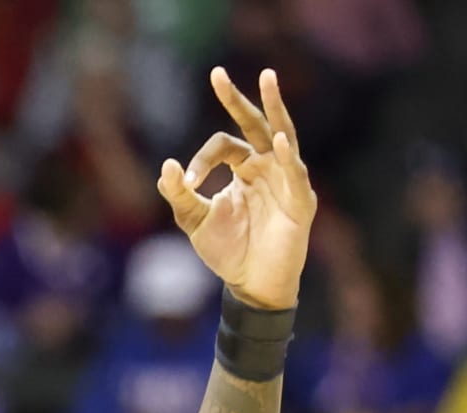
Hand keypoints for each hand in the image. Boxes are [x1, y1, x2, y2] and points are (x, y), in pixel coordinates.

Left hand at [158, 67, 316, 310]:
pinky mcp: (300, 201)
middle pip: (254, 125)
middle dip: (237, 99)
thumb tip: (166, 167)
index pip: (222, 145)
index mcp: (243, 168)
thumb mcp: (196, 221)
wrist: (250, 285)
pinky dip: (288, 157)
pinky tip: (280, 140)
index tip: (188, 182)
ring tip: (266, 78)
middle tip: (216, 74)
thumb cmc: (228, 251)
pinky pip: (295, 173)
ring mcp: (286, 180)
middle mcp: (267, 167)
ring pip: (282, 135)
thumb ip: (180, 195)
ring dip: (274, 108)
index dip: (201, 160)